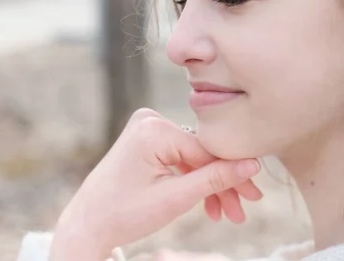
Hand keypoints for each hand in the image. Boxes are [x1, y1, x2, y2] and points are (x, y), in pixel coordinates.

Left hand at [50, 108, 261, 260]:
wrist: (88, 223)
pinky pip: (178, 158)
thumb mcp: (175, 198)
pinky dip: (191, 180)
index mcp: (153, 129)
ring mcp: (146, 129)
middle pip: (201, 153)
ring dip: (209, 186)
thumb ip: (215, 179)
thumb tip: (251, 165)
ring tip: (227, 214)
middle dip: (222, 184)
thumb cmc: (124, 213)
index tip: (255, 195)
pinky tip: (207, 204)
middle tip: (243, 209)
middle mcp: (149, 120)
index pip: (207, 149)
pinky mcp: (145, 140)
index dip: (234, 173)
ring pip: (192, 158)